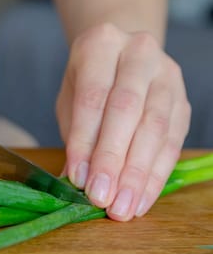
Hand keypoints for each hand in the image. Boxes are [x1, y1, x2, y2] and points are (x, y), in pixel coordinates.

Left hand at [56, 23, 190, 220]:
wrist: (122, 55)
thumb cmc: (89, 81)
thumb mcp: (70, 99)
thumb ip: (74, 134)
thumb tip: (76, 180)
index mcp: (101, 45)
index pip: (94, 98)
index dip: (86, 142)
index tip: (79, 179)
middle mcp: (139, 54)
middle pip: (127, 112)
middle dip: (113, 161)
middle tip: (101, 199)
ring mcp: (168, 76)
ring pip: (155, 129)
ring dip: (137, 175)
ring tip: (122, 209)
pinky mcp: (184, 102)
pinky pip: (173, 143)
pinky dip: (155, 176)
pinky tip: (141, 200)